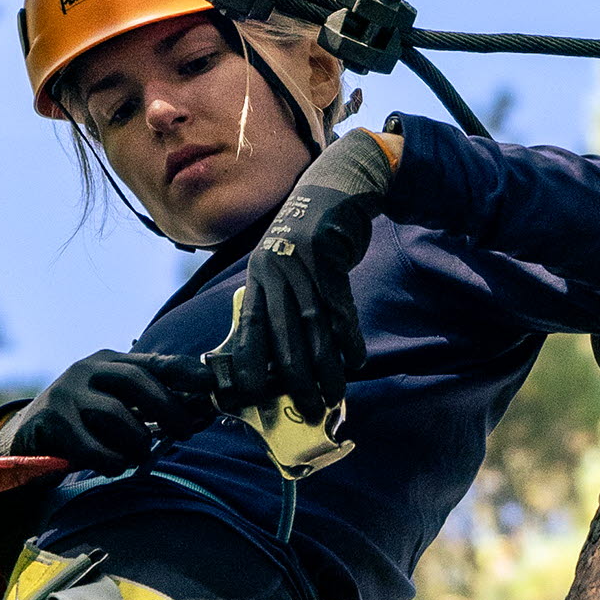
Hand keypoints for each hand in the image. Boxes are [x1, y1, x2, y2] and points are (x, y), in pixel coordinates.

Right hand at [5, 350, 215, 471]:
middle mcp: (86, 371)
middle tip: (185, 431)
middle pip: (135, 381)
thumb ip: (148, 408)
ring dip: (137, 440)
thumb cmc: (83, 424)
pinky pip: (92, 445)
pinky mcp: (50, 421)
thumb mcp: (115, 406)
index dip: (182, 370)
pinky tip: (115, 466)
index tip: (209, 382)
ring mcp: (65, 393)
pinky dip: (111, 460)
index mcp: (108, 362)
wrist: (27, 440)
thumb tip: (197, 417)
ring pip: (115, 414)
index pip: (151, 362)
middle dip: (167, 407)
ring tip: (141, 455)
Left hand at [209, 130, 392, 416]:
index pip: (246, 332)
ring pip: (313, 328)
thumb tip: (276, 357)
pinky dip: (348, 337)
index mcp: (258, 280)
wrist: (335, 190)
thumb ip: (277, 306)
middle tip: (308, 410)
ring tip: (335, 395)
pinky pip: (340, 308)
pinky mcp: (329, 257)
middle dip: (294, 380)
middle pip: (281, 338)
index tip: (248, 399)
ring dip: (325, 367)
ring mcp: (302, 265)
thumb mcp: (282, 267)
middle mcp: (274, 274)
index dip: (245, 367)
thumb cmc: (309, 240)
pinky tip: (355, 361)